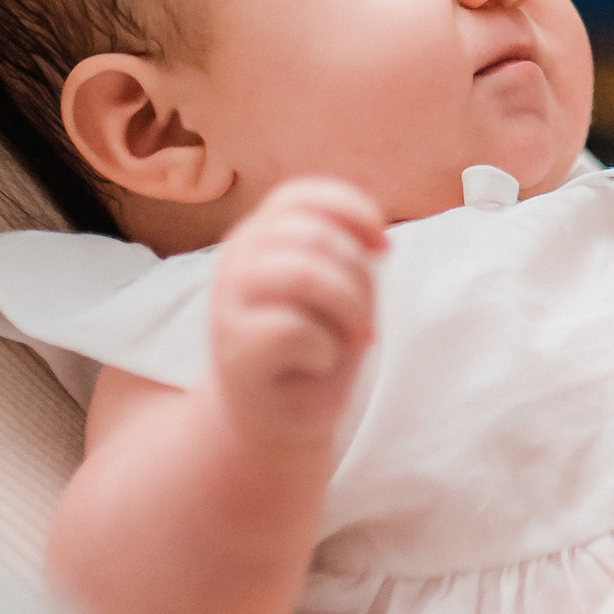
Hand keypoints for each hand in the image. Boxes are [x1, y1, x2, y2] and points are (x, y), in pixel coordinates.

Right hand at [208, 176, 383, 452]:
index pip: (301, 195)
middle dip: (360, 279)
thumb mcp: (336, 289)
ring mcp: (228, 302)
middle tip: (366, 321)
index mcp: (261, 233)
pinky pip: (293, 329)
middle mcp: (237, 257)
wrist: (273, 418)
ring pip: (302, 274)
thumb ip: (346, 255)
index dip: (352, 210)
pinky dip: (325, 348)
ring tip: (352, 339)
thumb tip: (378, 242)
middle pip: (315, 237)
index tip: (384, 249)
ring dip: (348, 309)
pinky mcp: (233, 348)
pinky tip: (320, 362)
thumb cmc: (311, 346)